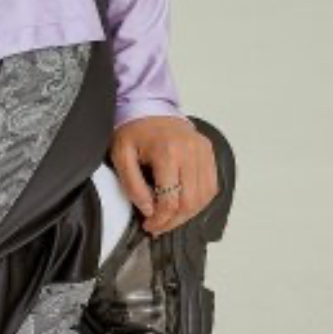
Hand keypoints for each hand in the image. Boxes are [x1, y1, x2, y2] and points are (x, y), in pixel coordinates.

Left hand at [110, 116, 217, 237]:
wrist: (148, 106)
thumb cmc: (134, 130)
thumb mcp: (121, 156)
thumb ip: (133, 186)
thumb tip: (149, 210)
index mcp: (167, 152)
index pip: (170, 200)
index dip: (160, 220)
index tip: (149, 226)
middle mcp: (190, 151)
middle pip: (190, 202)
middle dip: (174, 221)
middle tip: (158, 227)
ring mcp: (203, 151)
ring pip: (204, 197)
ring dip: (188, 214)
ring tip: (170, 218)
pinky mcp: (209, 151)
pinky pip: (211, 185)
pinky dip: (199, 200)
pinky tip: (183, 204)